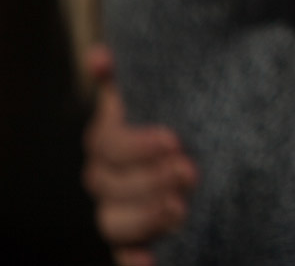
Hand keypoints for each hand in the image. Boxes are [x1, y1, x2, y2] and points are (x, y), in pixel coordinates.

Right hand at [81, 45, 197, 265]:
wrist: (179, 150)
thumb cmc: (162, 117)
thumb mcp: (145, 96)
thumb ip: (120, 79)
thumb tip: (98, 55)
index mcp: (105, 139)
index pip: (110, 145)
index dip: (138, 145)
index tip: (173, 140)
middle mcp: (101, 177)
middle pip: (112, 186)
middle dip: (151, 180)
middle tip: (189, 172)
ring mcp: (113, 208)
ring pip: (113, 222)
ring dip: (145, 218)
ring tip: (180, 209)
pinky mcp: (129, 237)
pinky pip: (122, 253)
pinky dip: (133, 260)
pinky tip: (150, 264)